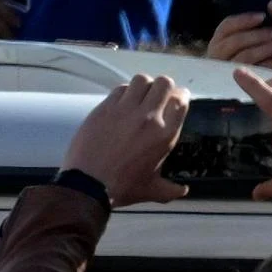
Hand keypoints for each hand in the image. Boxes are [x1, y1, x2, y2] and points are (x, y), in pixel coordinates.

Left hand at [62, 74, 190, 207]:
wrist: (88, 183)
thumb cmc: (122, 187)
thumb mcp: (152, 190)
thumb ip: (171, 189)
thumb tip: (183, 191)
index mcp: (165, 134)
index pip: (181, 101)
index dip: (181, 96)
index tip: (177, 99)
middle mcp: (148, 117)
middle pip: (163, 83)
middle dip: (163, 87)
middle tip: (158, 97)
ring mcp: (124, 110)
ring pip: (141, 80)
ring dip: (143, 85)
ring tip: (140, 96)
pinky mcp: (104, 108)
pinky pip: (119, 88)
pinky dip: (124, 92)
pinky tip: (121, 103)